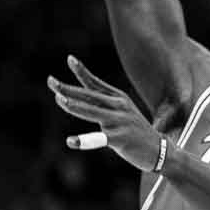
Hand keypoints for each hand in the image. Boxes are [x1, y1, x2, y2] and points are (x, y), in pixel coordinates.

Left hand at [48, 56, 164, 171]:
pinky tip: (71, 141)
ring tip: (59, 99)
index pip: (95, 83)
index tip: (69, 59)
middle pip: (89, 95)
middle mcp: (118, 106)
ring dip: (74, 105)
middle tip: (51, 81)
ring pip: (92, 111)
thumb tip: (80, 102)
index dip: (82, 71)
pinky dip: (83, 140)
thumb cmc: (136, 132)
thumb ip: (102, 108)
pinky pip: (98, 139)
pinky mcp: (119, 139)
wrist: (159, 150)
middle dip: (68, 88)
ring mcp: (119, 122)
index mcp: (118, 99)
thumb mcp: (123, 114)